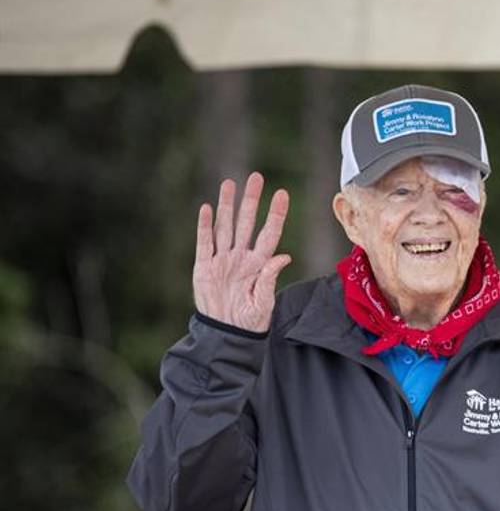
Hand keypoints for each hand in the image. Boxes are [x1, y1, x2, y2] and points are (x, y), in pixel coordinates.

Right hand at [193, 172, 292, 333]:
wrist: (225, 332)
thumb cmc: (250, 321)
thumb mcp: (264, 303)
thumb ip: (270, 278)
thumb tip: (284, 256)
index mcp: (259, 264)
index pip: (269, 233)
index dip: (275, 214)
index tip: (282, 194)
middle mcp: (242, 257)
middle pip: (247, 222)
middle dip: (250, 200)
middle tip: (256, 177)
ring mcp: (223, 259)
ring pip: (225, 226)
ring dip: (227, 205)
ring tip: (229, 184)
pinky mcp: (204, 266)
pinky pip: (204, 242)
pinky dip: (205, 226)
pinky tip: (207, 208)